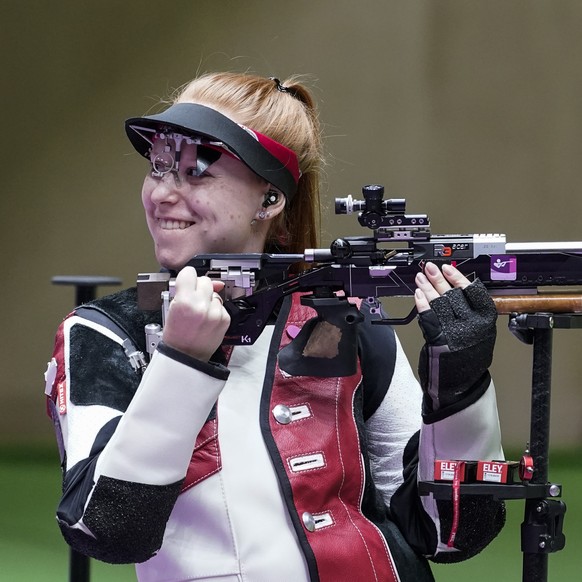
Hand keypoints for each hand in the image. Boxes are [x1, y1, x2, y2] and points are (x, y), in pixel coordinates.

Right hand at [162, 266, 230, 361]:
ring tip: (199, 312)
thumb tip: (198, 279)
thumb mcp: (171, 308)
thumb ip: (183, 290)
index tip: (186, 282)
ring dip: (208, 299)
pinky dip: (215, 310)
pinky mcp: (225, 319)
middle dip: (199, 288)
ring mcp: (215, 313)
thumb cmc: (176, 336)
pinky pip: (221, 306)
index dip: (187, 278)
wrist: (186, 357)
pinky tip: (206, 319)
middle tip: (192, 300)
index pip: (189, 272)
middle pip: (205, 281)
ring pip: (215, 293)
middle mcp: (202, 305)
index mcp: (184, 301)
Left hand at [414, 262, 496, 414]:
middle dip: (439, 279)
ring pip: (440, 303)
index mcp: (485, 322)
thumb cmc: (467, 359)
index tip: (449, 268)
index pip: (475, 292)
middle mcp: (472, 326)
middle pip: (454, 295)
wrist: (461, 386)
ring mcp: (456, 333)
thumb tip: (454, 289)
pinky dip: (422, 304)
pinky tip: (418, 295)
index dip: (460, 278)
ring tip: (421, 277)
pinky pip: (429, 317)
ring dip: (428, 288)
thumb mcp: (477, 334)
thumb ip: (470, 313)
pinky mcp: (439, 340)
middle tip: (430, 268)